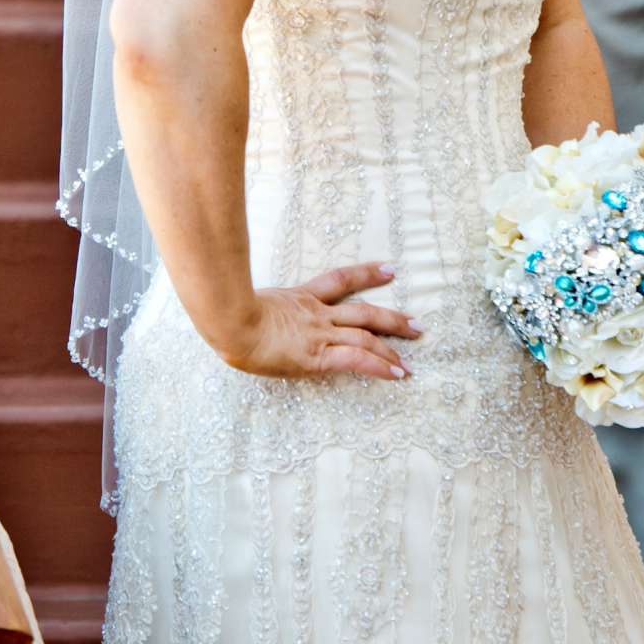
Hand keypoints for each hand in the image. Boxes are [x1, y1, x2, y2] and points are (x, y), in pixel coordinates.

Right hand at [212, 262, 422, 381]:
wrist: (229, 319)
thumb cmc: (227, 312)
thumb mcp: (247, 301)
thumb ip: (257, 305)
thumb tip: (243, 307)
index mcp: (301, 298)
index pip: (340, 280)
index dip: (366, 274)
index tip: (389, 270)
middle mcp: (316, 314)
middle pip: (364, 311)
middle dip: (392, 318)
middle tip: (417, 323)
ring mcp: (319, 334)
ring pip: (366, 336)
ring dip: (392, 347)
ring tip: (412, 356)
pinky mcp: (317, 356)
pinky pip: (356, 360)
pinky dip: (380, 366)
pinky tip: (398, 373)